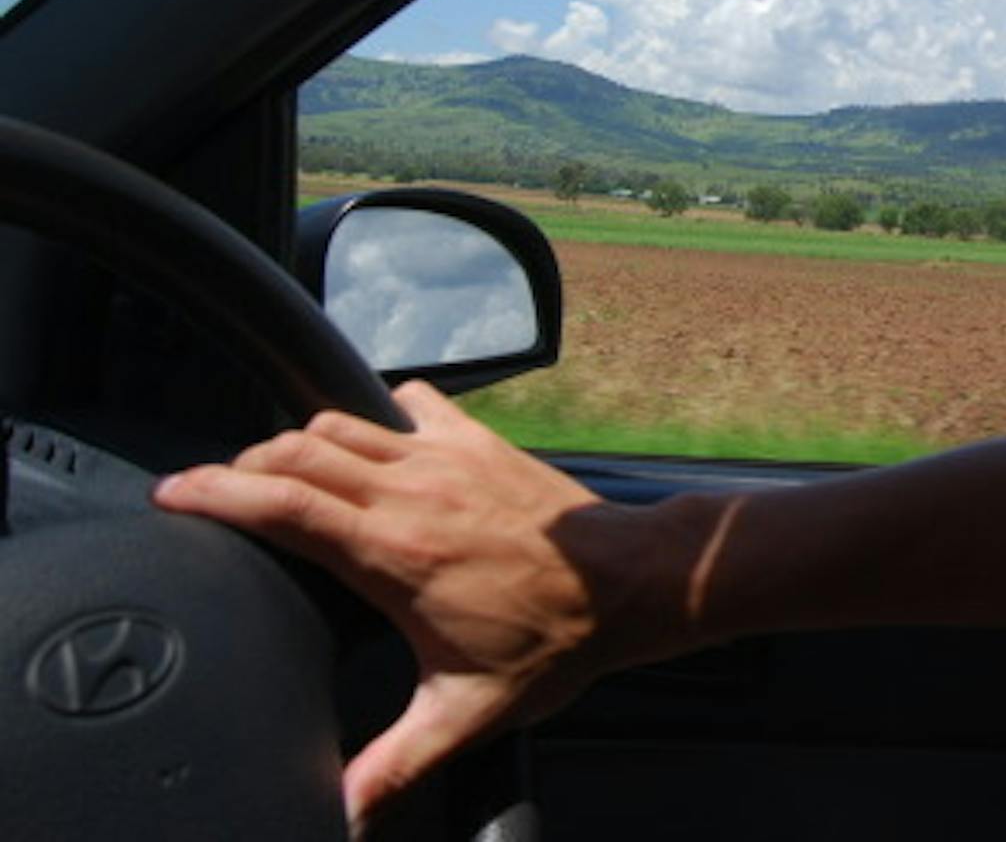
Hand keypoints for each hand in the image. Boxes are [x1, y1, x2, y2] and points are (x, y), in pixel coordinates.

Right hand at [154, 381, 714, 830]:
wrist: (633, 583)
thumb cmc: (555, 642)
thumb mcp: (466, 713)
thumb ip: (395, 763)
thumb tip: (344, 813)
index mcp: (393, 553)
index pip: (283, 503)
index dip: (216, 492)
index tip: (173, 494)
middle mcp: (411, 491)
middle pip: (296, 451)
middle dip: (242, 465)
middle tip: (217, 493)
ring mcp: (444, 456)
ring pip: (343, 422)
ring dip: (298, 441)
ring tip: (277, 473)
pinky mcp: (478, 439)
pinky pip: (408, 402)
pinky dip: (373, 413)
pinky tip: (369, 443)